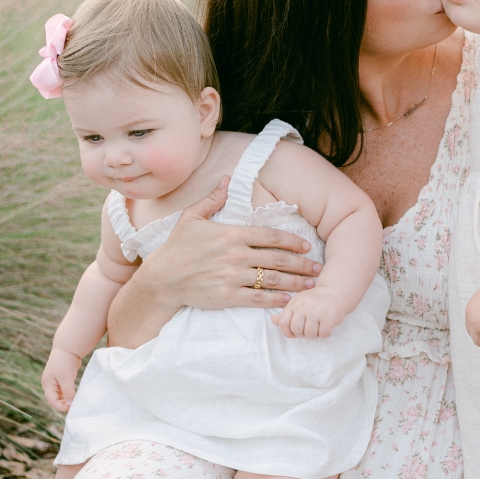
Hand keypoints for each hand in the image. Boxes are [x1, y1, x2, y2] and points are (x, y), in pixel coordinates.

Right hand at [40, 348, 82, 412]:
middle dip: (64, 404)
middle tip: (76, 406)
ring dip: (67, 400)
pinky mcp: (61, 380)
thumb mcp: (66, 378)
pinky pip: (64, 391)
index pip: (52, 401)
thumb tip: (70, 404)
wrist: (68, 348)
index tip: (73, 407)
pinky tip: (75, 396)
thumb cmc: (65, 362)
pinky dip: (69, 395)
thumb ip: (67, 392)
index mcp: (47, 384)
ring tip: (76, 401)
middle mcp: (49, 385)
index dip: (62, 407)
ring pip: (60, 396)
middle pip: (55, 400)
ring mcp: (55, 382)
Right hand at [118, 182, 319, 321]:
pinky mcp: (228, 296)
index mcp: (231, 234)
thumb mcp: (191, 218)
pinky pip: (258, 298)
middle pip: (278, 259)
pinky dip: (276, 300)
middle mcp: (236, 255)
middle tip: (318, 268)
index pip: (270, 236)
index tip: (306, 246)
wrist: (161, 279)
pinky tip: (288, 300)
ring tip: (310, 285)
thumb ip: (212, 199)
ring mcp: (233, 277)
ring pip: (272, 279)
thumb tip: (225, 178)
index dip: (292, 241)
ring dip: (295, 283)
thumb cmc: (176, 247)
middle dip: (302, 264)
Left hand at [274, 287, 347, 339]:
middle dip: (302, 334)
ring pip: (310, 334)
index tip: (294, 333)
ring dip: (314, 335)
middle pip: (297, 330)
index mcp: (294, 304)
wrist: (334, 292)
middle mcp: (303, 307)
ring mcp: (316, 311)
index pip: (283, 323)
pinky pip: (324, 334)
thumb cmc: (313, 301)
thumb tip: (272, 320)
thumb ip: (285, 314)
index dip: (287, 332)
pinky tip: (326, 326)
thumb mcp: (297, 304)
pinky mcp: (329, 316)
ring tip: (317, 327)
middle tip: (308, 330)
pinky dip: (325, 334)